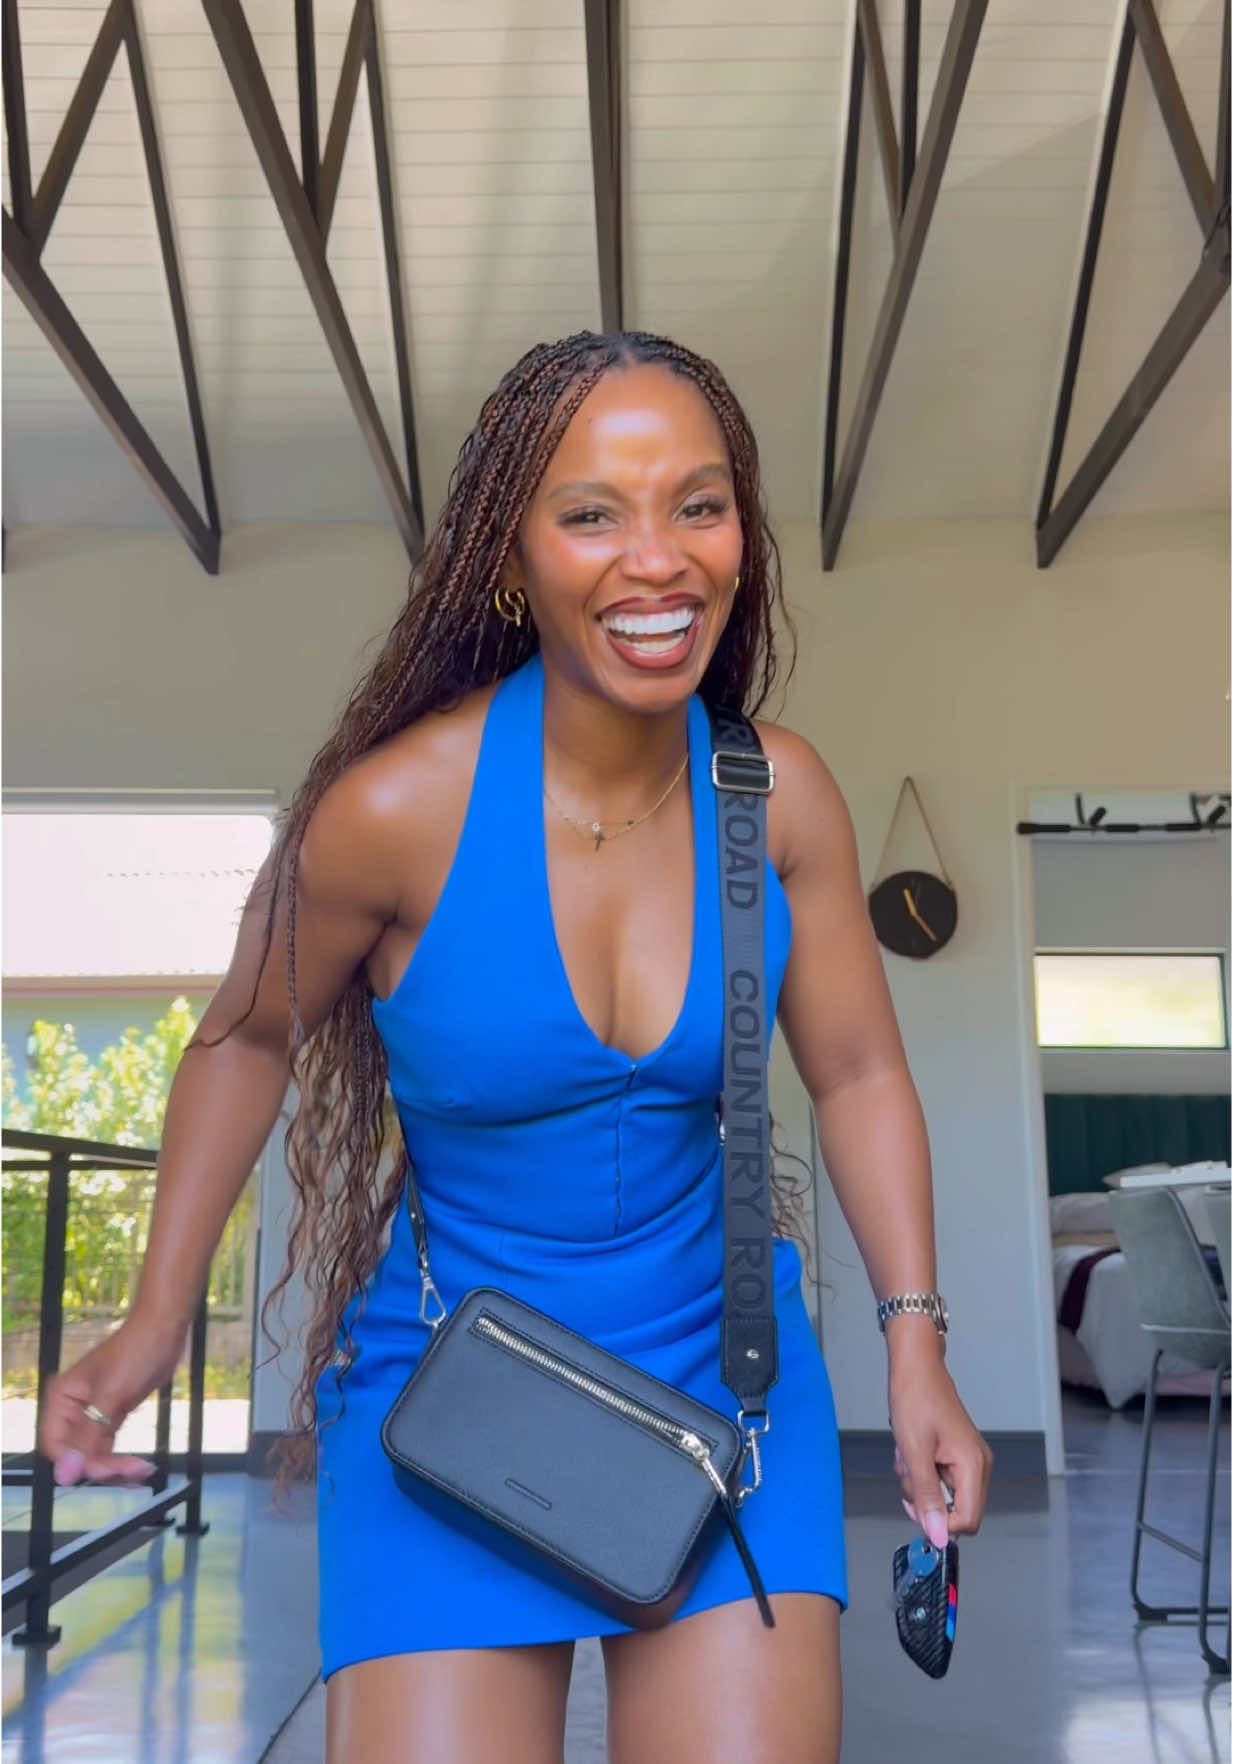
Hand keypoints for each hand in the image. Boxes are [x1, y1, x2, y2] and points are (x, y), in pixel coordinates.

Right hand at [38, 1313, 189, 1487]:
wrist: (164, 1329)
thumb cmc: (135, 1353)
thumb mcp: (111, 1395)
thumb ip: (88, 1436)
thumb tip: (65, 1474)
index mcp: (62, 1399)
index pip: (55, 1446)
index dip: (76, 1463)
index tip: (104, 1469)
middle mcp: (72, 1409)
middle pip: (77, 1455)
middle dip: (103, 1467)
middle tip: (134, 1471)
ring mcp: (93, 1414)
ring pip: (95, 1455)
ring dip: (116, 1468)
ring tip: (143, 1471)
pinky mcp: (113, 1416)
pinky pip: (110, 1447)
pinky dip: (122, 1459)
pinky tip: (140, 1468)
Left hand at [889, 1355, 992, 1548]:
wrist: (915, 1366)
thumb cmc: (915, 1400)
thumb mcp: (915, 1452)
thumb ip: (927, 1496)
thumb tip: (937, 1537)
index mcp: (974, 1466)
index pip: (967, 1521)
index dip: (940, 1523)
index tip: (914, 1505)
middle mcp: (978, 1466)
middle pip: (954, 1510)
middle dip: (925, 1497)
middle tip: (908, 1469)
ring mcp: (968, 1460)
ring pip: (942, 1494)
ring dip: (917, 1480)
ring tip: (906, 1452)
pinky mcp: (956, 1454)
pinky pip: (937, 1477)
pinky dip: (919, 1469)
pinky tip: (910, 1448)